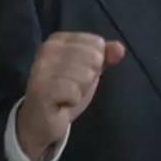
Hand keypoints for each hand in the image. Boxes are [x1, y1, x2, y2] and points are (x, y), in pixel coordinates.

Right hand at [16, 32, 125, 160]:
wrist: (40, 121)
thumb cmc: (65, 92)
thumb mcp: (88, 71)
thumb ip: (105, 57)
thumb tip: (120, 49)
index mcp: (59, 39)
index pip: (97, 43)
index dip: (95, 63)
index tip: (77, 74)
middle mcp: (48, 49)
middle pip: (93, 57)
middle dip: (89, 78)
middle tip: (72, 86)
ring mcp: (42, 68)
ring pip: (86, 75)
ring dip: (80, 90)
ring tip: (66, 94)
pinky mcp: (41, 88)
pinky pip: (74, 92)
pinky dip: (73, 101)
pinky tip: (61, 102)